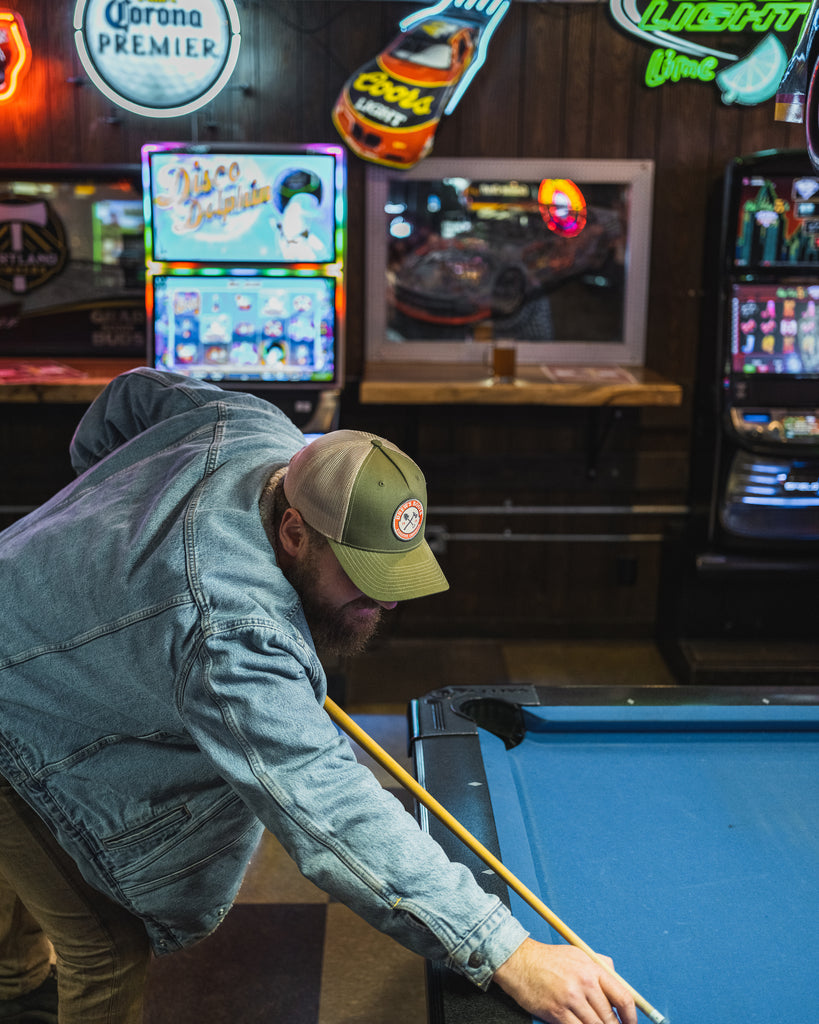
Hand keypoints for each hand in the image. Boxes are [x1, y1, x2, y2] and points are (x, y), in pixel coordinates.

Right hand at [492, 937, 637, 1023]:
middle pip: (610, 1018)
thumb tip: (619, 981)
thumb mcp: (578, 953)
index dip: (631, 1017)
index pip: (623, 997)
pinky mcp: (556, 1012)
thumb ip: (600, 966)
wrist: (518, 961)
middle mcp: (584, 983)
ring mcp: (570, 999)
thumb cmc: (549, 959)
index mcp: (593, 969)